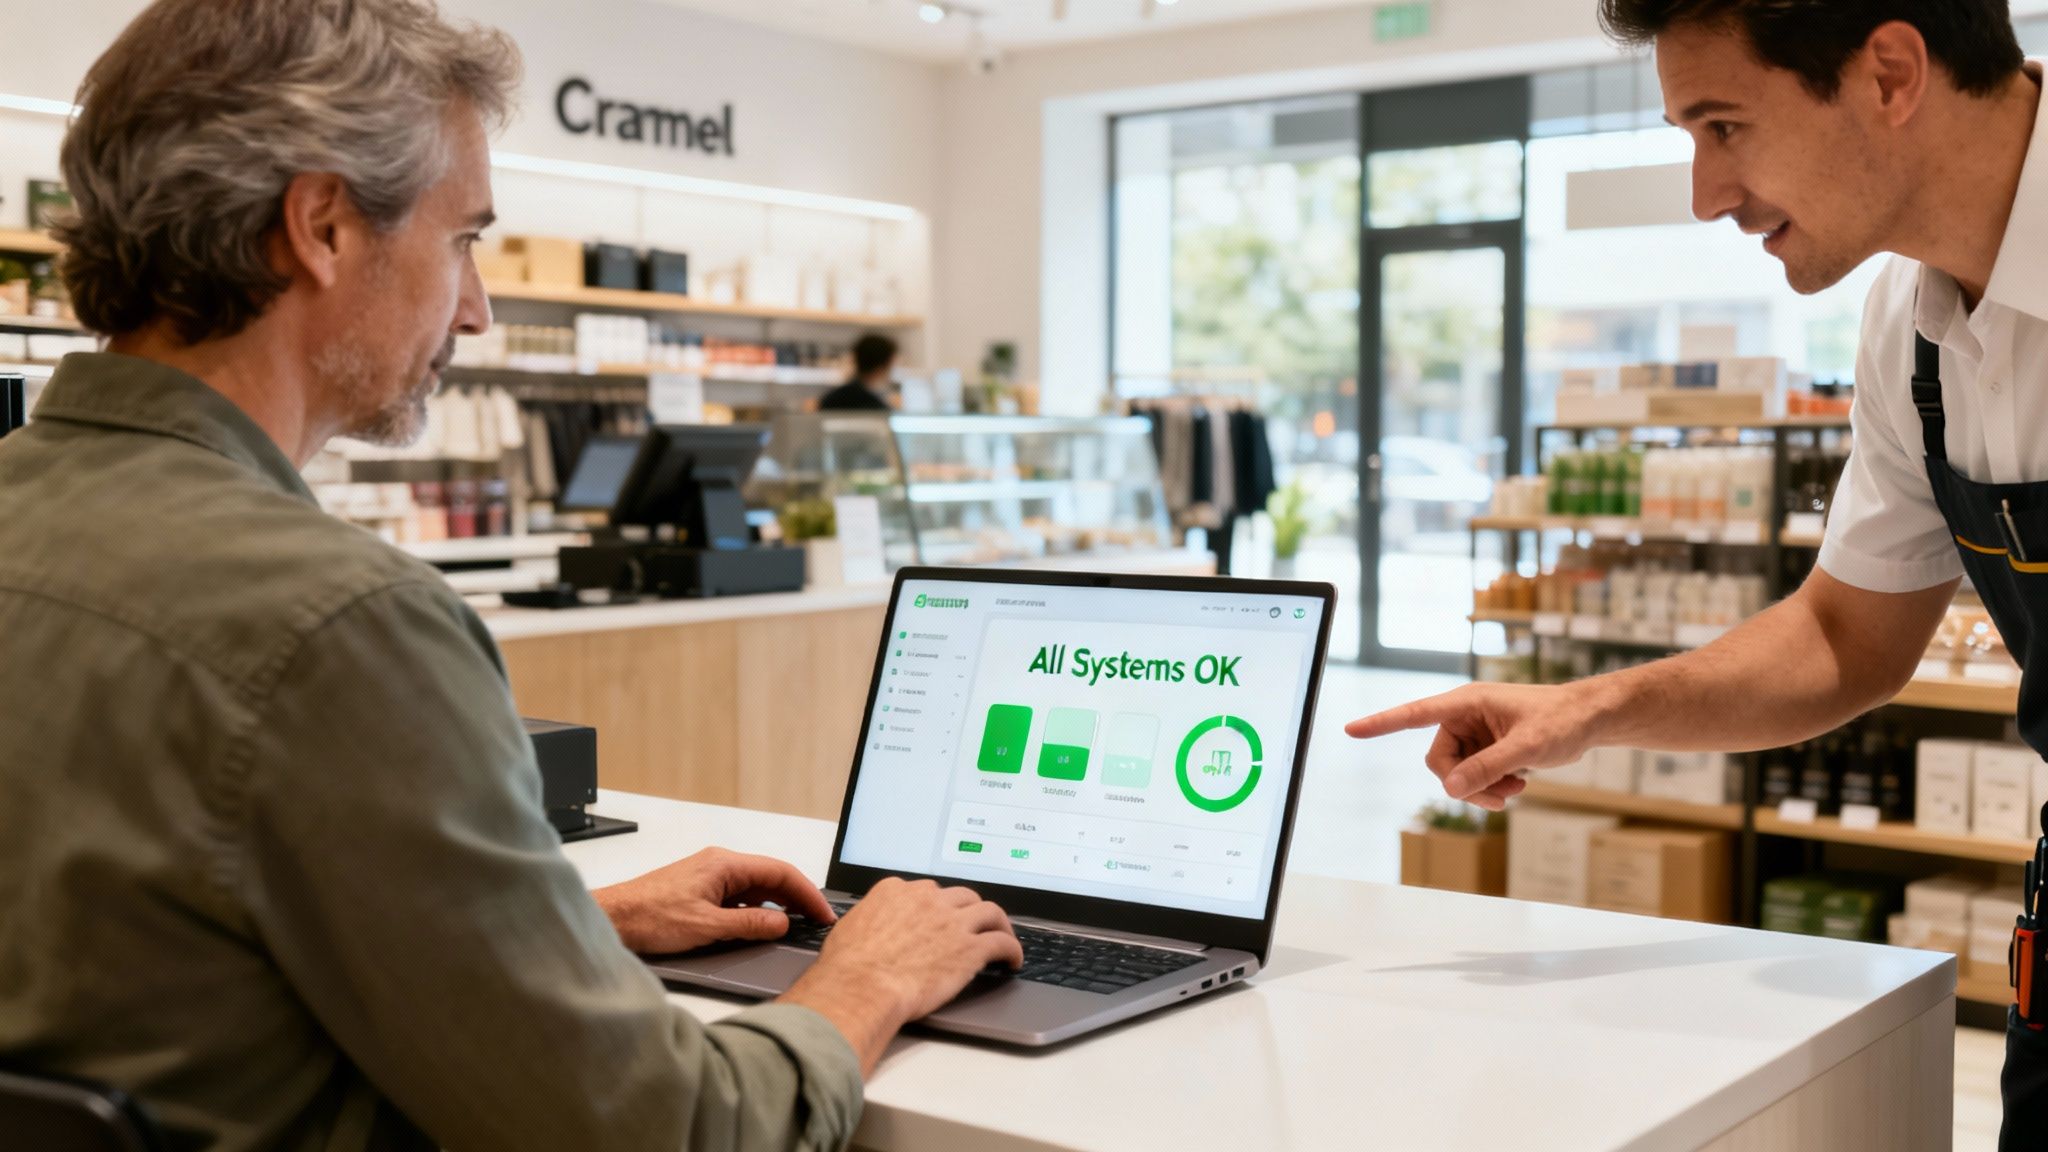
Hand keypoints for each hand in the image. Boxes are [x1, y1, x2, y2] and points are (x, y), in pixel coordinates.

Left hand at [593, 847, 836, 954]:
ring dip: (777, 904)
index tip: (822, 913)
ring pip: (756, 887)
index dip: (807, 894)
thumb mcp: (706, 927)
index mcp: (724, 864)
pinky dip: (757, 909)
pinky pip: (739, 896)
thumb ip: (749, 926)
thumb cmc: (649, 917)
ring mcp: (710, 876)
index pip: (780, 872)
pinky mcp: (701, 890)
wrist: (612, 918)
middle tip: (816, 922)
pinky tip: (762, 926)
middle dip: (797, 898)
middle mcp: (719, 864)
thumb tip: (781, 924)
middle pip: (771, 877)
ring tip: (797, 925)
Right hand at [781, 878, 1021, 1073]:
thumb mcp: (850, 929)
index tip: (940, 916)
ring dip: (998, 923)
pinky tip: (1013, 960)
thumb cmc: (848, 968)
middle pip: (961, 896)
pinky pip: (1002, 942)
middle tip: (973, 924)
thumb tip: (870, 928)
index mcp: (896, 891)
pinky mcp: (970, 949)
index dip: (936, 905)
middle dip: (969, 910)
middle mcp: (927, 899)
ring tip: (1003, 935)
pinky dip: (1012, 949)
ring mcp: (952, 922)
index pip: (926, 890)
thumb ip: (870, 920)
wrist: (861, 988)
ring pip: (989, 911)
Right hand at [1346, 683, 1600, 810]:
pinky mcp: (1488, 748)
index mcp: (1467, 702)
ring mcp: (1476, 733)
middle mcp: (1465, 717)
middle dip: (1465, 783)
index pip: (1415, 713)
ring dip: (1482, 788)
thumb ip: (1487, 768)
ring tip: (1515, 790)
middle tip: (1498, 798)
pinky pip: (1474, 775)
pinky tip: (1518, 784)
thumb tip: (1450, 789)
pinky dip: (1492, 786)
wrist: (1590, 720)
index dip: (1381, 723)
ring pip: (1458, 772)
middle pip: (1440, 759)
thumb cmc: (1561, 720)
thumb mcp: (1526, 747)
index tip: (1351, 729)